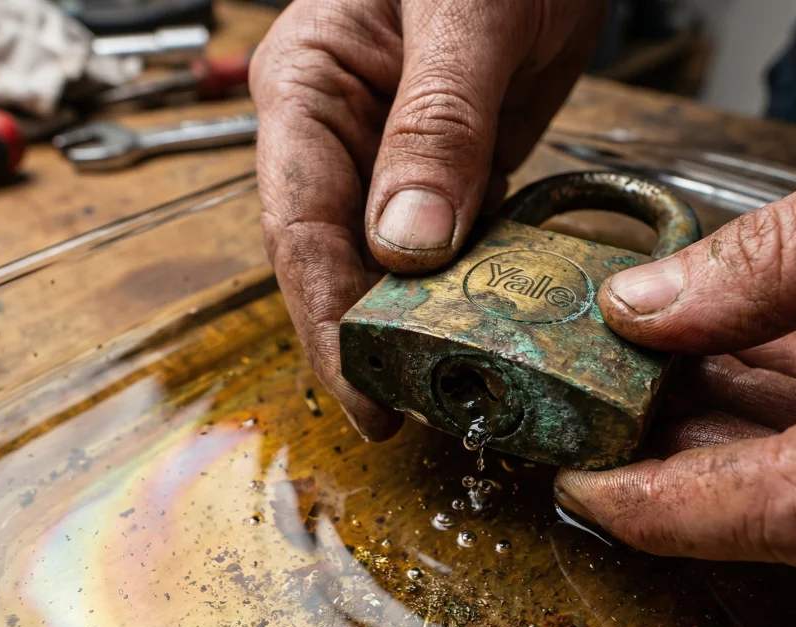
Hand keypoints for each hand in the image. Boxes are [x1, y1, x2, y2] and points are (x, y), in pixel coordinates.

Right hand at [250, 0, 605, 438]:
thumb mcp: (467, 17)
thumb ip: (437, 125)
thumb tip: (405, 247)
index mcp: (308, 88)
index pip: (301, 228)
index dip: (328, 323)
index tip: (367, 400)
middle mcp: (342, 131)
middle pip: (338, 261)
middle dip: (371, 344)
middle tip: (419, 417)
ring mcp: (397, 155)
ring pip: (394, 265)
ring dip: (422, 330)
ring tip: (459, 395)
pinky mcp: (454, 165)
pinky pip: (454, 244)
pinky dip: (471, 293)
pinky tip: (494, 335)